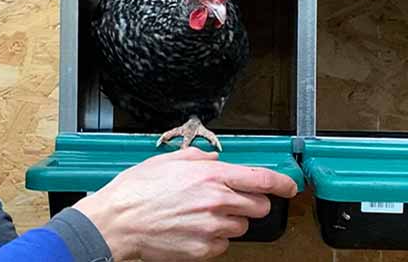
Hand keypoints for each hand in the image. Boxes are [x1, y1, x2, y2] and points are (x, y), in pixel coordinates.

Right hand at [73, 147, 297, 260]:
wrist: (118, 221)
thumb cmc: (137, 191)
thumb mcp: (168, 160)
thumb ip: (199, 158)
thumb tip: (215, 160)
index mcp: (211, 176)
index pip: (262, 179)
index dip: (282, 183)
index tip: (289, 186)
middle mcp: (216, 202)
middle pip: (258, 206)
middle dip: (250, 202)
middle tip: (231, 200)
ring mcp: (212, 229)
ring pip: (240, 227)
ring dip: (229, 221)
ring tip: (200, 215)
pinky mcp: (204, 250)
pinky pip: (223, 245)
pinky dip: (213, 239)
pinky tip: (192, 229)